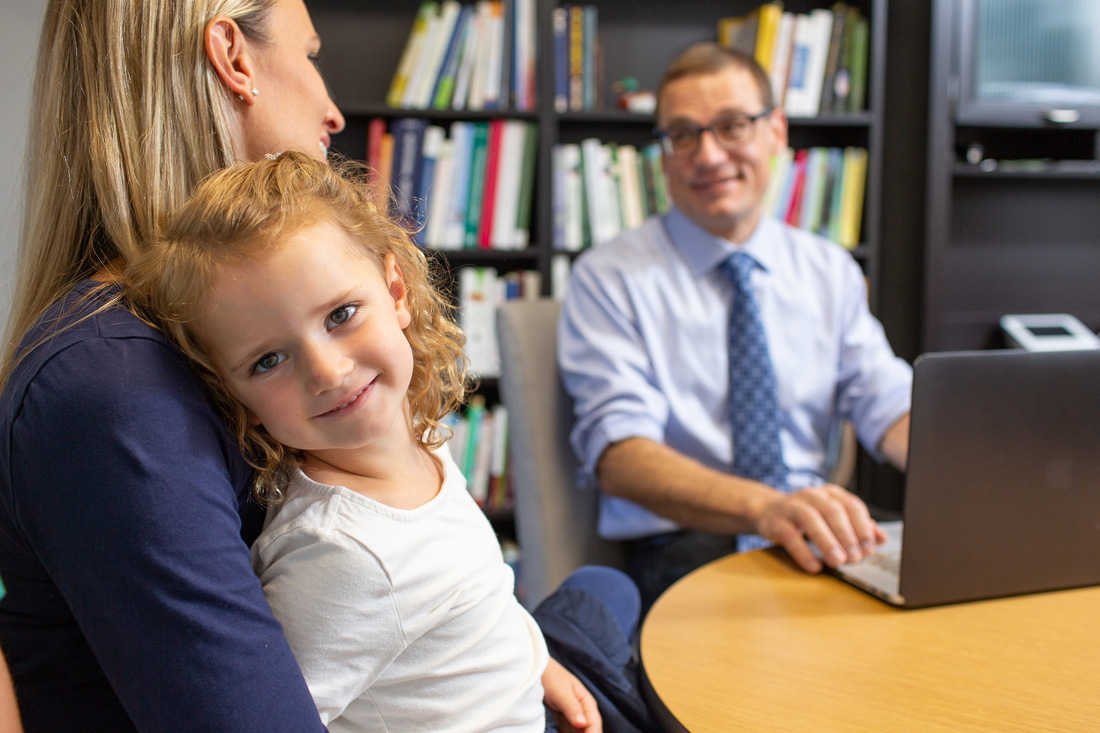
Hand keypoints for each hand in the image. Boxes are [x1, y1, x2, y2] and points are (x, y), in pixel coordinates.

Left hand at [542, 657, 601, 731]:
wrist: (537, 669)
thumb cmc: (550, 677)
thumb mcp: (560, 691)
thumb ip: (571, 707)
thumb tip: (582, 724)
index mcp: (587, 703)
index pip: (594, 725)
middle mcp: (583, 711)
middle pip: (588, 732)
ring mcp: (574, 717)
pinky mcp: (565, 720)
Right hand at [756, 484, 887, 572]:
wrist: (769, 511)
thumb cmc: (807, 516)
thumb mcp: (834, 518)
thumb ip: (858, 526)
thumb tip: (881, 538)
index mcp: (831, 493)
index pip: (852, 505)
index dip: (862, 527)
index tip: (869, 548)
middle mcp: (812, 495)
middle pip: (833, 511)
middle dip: (847, 536)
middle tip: (855, 558)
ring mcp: (792, 506)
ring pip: (811, 520)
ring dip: (827, 541)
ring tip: (838, 561)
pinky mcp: (776, 522)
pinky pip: (790, 536)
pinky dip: (803, 552)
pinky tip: (814, 566)